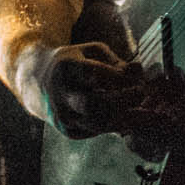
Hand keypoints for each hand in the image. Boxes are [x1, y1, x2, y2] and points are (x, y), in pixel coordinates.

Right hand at [18, 42, 177, 141]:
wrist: (41, 83)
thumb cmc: (75, 63)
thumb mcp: (92, 53)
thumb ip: (117, 61)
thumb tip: (139, 70)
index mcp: (65, 67)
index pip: (93, 73)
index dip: (118, 77)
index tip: (137, 76)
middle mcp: (60, 94)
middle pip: (92, 104)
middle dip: (122, 100)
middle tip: (142, 93)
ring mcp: (62, 115)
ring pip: (96, 123)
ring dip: (124, 118)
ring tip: (144, 110)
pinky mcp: (69, 131)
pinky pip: (96, 131)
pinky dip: (117, 126)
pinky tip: (131, 118)